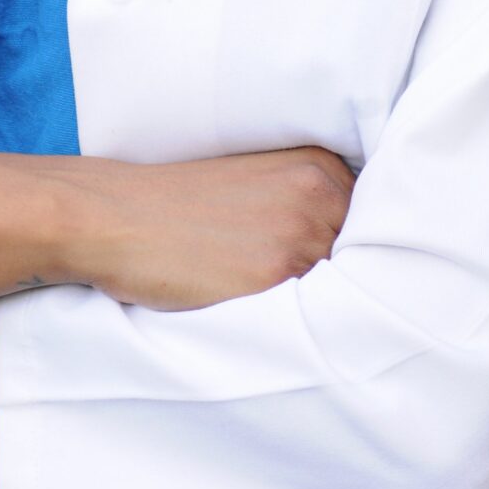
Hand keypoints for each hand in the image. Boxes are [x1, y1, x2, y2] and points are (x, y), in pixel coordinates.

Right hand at [61, 145, 358, 309]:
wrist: (116, 215)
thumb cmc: (179, 205)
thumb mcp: (257, 182)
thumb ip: (307, 206)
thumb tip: (354, 256)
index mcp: (317, 164)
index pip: (372, 224)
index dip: (350, 254)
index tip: (333, 270)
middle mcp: (319, 192)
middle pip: (364, 259)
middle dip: (339, 280)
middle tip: (292, 287)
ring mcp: (300, 233)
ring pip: (342, 290)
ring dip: (319, 305)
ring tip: (269, 302)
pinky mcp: (275, 274)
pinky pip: (310, 314)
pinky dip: (295, 324)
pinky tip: (262, 313)